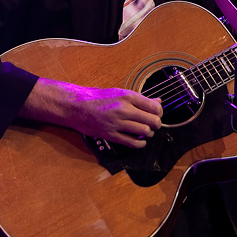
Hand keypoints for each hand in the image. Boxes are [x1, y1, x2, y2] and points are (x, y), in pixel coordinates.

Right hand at [20, 79, 162, 148]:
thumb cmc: (99, 98)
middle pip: (152, 120)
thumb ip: (140, 99)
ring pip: (144, 132)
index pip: (154, 106)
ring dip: (149, 133)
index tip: (157, 114)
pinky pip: (132, 142)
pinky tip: (140, 141)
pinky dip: (140, 144)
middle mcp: (123, 109)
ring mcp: (117, 123)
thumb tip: (157, 102)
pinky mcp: (110, 135)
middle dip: (156, 124)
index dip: (159, 112)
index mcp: (127, 96)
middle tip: (154, 124)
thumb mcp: (120, 93)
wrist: (77, 106)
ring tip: (146, 132)